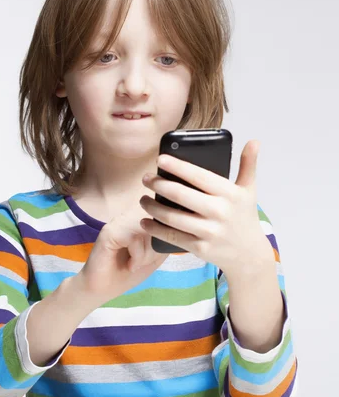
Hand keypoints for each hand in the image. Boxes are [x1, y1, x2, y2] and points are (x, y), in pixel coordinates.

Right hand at [77, 202, 169, 305]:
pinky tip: (130, 265)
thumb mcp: (155, 256)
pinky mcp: (109, 231)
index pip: (165, 218)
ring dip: (146, 253)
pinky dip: (137, 256)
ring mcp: (119, 220)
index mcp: (140, 218)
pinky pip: (135, 238)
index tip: (153, 257)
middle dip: (156, 248)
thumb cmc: (127, 273)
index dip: (166, 239)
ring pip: (148, 230)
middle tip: (143, 262)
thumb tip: (182, 229)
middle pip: (159, 223)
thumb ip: (166, 240)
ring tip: (136, 264)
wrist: (101, 289)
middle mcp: (130, 214)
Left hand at [139, 140, 272, 278]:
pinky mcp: (200, 248)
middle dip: (158, 184)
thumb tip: (254, 141)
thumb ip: (248, 165)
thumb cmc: (244, 217)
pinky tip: (145, 221)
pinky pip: (172, 236)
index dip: (177, 166)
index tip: (160, 159)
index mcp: (229, 194)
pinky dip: (155, 229)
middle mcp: (219, 212)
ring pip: (172, 217)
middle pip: (180, 195)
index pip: (199, 176)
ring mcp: (209, 232)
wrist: (249, 255)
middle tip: (146, 178)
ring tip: (142, 199)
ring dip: (153, 207)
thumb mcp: (249, 191)